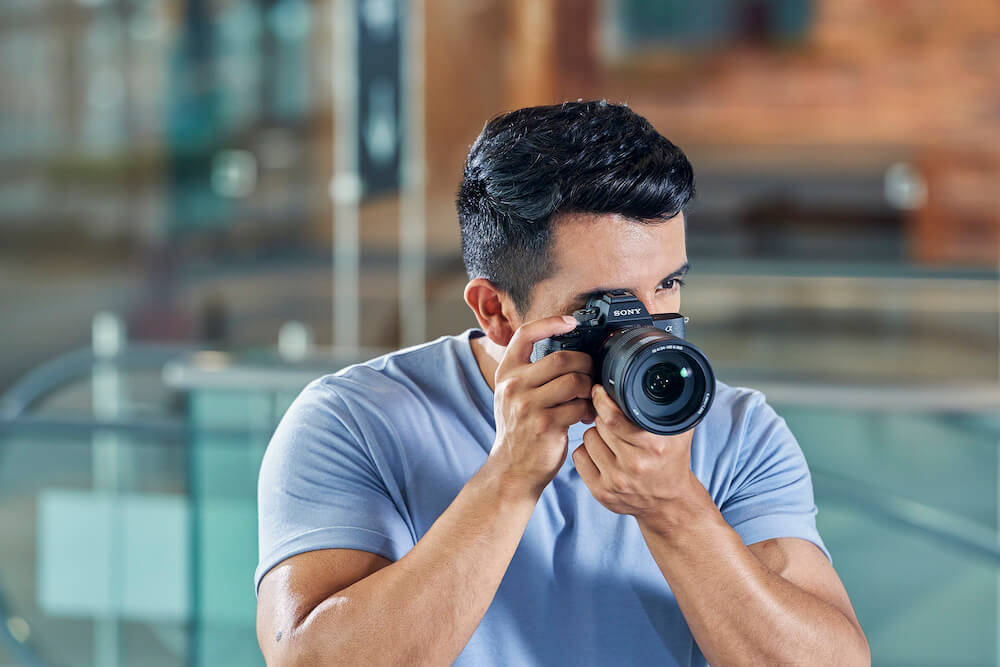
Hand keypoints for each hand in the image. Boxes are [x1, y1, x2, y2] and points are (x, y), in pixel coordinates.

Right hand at [489, 316, 596, 495]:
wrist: (511, 469)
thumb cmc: (520, 430)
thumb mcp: (513, 396)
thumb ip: (531, 373)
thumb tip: (568, 351)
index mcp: (506, 373)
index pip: (525, 334)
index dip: (550, 323)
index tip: (570, 322)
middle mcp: (514, 386)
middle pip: (561, 358)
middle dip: (584, 364)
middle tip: (591, 375)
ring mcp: (528, 406)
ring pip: (574, 381)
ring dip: (589, 387)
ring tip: (588, 397)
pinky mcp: (545, 425)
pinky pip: (578, 406)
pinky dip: (588, 409)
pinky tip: (584, 415)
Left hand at [572, 383, 697, 521]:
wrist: (668, 502)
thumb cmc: (672, 460)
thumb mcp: (679, 432)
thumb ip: (673, 406)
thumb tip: (671, 379)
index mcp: (653, 446)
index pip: (614, 417)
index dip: (602, 400)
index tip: (599, 390)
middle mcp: (634, 465)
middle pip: (599, 425)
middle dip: (603, 417)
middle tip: (614, 420)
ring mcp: (616, 481)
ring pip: (588, 438)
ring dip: (596, 434)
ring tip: (611, 439)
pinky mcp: (601, 492)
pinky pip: (579, 457)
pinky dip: (587, 452)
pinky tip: (602, 453)